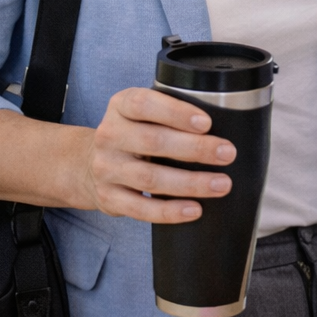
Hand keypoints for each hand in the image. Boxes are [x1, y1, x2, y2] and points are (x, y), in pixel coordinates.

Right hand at [83, 86, 236, 223]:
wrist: (89, 163)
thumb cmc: (134, 133)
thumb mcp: (144, 113)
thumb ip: (172, 112)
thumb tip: (228, 121)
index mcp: (121, 107)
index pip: (144, 104)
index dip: (176, 112)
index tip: (207, 122)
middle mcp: (109, 135)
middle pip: (153, 142)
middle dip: (195, 149)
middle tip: (228, 153)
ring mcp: (106, 169)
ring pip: (150, 178)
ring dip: (190, 183)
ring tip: (221, 184)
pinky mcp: (109, 198)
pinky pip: (140, 209)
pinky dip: (170, 212)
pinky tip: (195, 209)